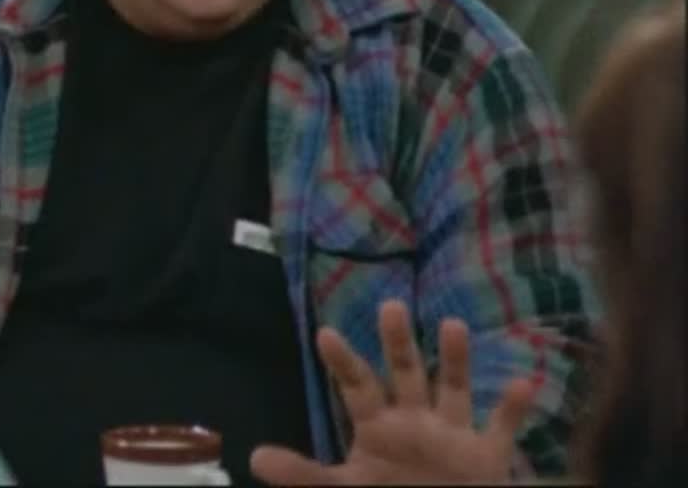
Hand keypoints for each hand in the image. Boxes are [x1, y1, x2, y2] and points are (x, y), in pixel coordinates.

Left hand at [250, 299, 533, 485]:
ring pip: (453, 389)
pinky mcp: (488, 457)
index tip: (324, 332)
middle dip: (397, 343)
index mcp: (378, 426)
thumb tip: (255, 457)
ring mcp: (452, 434)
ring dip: (453, 360)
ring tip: (453, 325)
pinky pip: (503, 428)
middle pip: (404, 374)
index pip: (357, 386)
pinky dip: (513, 408)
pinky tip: (523, 381)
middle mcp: (415, 420)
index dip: (342, 361)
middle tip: (389, 306)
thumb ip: (304, 474)